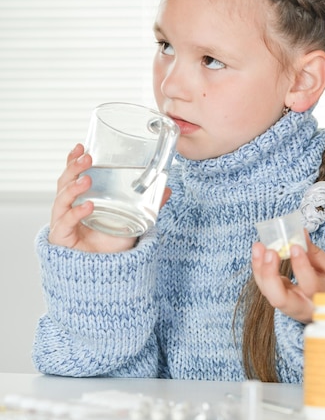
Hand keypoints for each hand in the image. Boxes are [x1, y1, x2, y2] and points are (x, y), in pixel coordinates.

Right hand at [48, 144, 172, 252]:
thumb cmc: (112, 244)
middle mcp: (68, 208)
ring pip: (61, 199)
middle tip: (87, 158)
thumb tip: (168, 189)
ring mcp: (62, 222)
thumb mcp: (133, 221)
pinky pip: (64, 222)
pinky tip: (88, 206)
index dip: (73, 160)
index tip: (80, 146)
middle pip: (63, 182)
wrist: (107, 273)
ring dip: (73, 187)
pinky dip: (76, 213)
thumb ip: (148, 206)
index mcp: (80, 199)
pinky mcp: (61, 238)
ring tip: (87, 180)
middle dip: (73, 168)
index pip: (72, 175)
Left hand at [251, 232, 324, 323]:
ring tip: (259, 246)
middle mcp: (302, 307)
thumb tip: (300, 233)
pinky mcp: (277, 298)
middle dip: (270, 274)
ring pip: (267, 292)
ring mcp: (287, 306)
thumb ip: (315, 254)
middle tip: (270, 251)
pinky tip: (259, 250)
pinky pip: (264, 286)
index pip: (310, 286)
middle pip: (279, 298)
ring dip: (260, 268)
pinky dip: (259, 267)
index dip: (301, 266)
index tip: (294, 246)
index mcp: (322, 299)